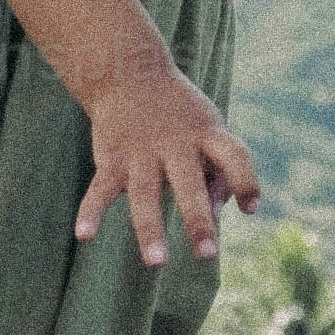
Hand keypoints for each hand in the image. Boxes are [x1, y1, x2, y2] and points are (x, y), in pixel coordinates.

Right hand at [71, 59, 264, 267]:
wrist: (130, 71)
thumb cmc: (181, 114)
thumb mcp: (209, 128)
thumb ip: (218, 171)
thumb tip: (214, 213)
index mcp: (207, 134)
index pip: (234, 156)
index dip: (246, 181)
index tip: (250, 208)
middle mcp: (176, 144)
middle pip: (189, 184)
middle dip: (198, 220)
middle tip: (207, 254)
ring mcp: (141, 151)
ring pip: (146, 194)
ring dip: (150, 229)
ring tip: (157, 263)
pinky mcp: (112, 158)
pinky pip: (100, 189)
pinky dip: (91, 211)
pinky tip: (84, 236)